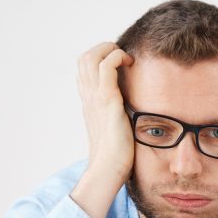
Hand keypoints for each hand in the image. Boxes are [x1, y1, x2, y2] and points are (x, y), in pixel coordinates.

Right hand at [70, 42, 134, 217]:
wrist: (108, 169)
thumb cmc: (115, 155)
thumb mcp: (115, 129)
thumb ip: (118, 116)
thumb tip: (134, 112)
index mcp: (89, 102)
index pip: (84, 69)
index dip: (99, 58)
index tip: (119, 63)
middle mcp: (88, 96)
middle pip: (84, 58)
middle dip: (104, 48)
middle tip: (123, 56)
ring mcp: (95, 97)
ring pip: (91, 56)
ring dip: (109, 49)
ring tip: (126, 58)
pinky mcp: (107, 100)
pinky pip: (107, 66)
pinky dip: (117, 56)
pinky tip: (130, 63)